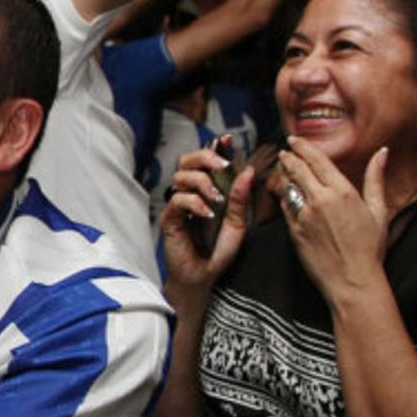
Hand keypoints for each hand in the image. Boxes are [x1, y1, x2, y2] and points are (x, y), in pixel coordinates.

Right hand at [158, 137, 254, 312]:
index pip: (206, 161)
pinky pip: (177, 200)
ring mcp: (178, 205)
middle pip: (187, 160)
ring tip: (217, 199)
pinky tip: (207, 213)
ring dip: (202, 183)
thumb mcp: (238, 223)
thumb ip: (241, 198)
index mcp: (207, 189)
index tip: (226, 139)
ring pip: (181, 176)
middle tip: (221, 167)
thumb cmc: (219, 251)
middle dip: (205, 157)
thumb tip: (247, 170)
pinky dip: (194, 203)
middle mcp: (190, 193)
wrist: (205, 276)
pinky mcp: (169, 218)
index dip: (214, 147)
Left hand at [272, 136, 388, 303]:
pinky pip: (285, 207)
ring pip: (288, 186)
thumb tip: (383, 152)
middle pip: (298, 169)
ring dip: (284, 174)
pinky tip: (286, 193)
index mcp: (342, 191)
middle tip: (285, 150)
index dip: (303, 147)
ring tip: (283, 167)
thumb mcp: (378, 210)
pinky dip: (284, 197)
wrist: (352, 280)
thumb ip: (375, 178)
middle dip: (289, 157)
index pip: (317, 160)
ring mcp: (304, 215)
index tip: (295, 140)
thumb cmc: (369, 248)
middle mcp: (320, 200)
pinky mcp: (294, 231)